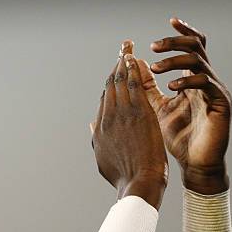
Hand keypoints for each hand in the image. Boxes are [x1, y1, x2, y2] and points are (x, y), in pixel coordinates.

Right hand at [91, 40, 167, 209]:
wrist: (139, 183)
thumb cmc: (125, 176)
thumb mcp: (104, 159)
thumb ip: (97, 139)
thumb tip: (92, 125)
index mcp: (100, 129)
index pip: (105, 99)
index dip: (111, 82)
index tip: (117, 71)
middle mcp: (107, 119)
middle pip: (110, 86)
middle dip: (116, 66)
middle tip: (122, 50)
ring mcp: (122, 115)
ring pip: (120, 82)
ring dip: (123, 63)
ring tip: (127, 48)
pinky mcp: (138, 113)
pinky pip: (133, 85)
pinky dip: (132, 70)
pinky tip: (134, 58)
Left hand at [139, 17, 231, 193]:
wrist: (195, 165)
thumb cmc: (177, 138)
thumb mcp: (156, 108)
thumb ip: (148, 87)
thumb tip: (135, 64)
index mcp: (192, 80)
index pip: (190, 48)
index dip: (181, 34)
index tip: (169, 21)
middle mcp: (206, 81)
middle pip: (196, 47)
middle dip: (174, 42)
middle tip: (154, 46)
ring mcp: (215, 91)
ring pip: (199, 61)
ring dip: (175, 60)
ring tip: (156, 67)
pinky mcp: (222, 104)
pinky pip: (206, 83)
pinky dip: (187, 81)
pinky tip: (172, 86)